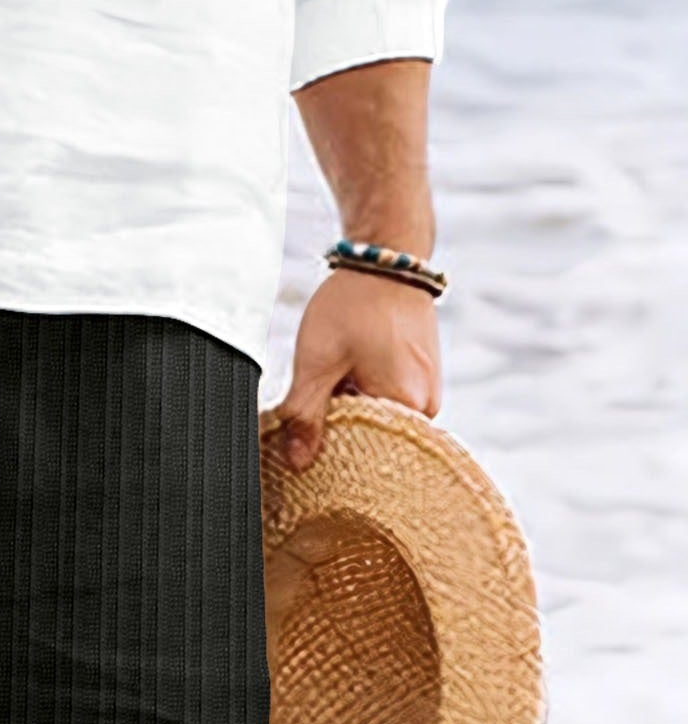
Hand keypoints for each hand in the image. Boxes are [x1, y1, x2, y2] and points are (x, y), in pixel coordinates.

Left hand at [269, 266, 441, 471]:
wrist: (385, 261)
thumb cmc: (354, 305)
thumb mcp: (316, 363)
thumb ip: (304, 416)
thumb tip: (296, 463)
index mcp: (408, 407)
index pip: (366, 457)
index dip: (331, 455)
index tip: (303, 449)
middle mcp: (426, 406)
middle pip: (372, 441)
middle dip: (338, 433)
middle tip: (309, 415)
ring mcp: (427, 392)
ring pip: (376, 421)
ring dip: (348, 413)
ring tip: (330, 388)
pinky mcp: (419, 380)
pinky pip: (386, 403)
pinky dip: (360, 398)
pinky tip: (342, 381)